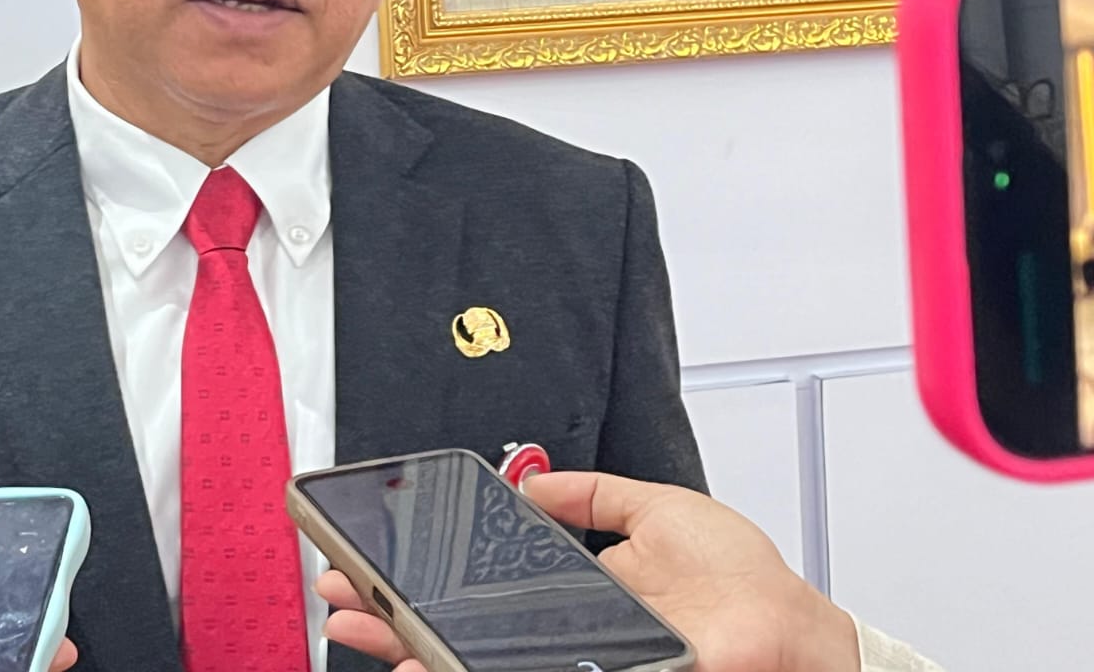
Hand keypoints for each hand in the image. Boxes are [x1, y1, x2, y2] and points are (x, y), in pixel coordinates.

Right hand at [318, 471, 860, 671]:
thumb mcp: (659, 510)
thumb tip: (535, 483)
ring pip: (472, 664)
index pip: (479, 588)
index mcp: (574, 593)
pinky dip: (461, 671)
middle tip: (342, 596)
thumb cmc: (744, 585)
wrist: (794, 637)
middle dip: (395, 614)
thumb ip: (595, 496)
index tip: (379, 564)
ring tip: (362, 633)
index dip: (425, 580)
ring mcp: (572, 661)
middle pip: (459, 631)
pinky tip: (423, 670)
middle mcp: (563, 636)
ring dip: (412, 649)